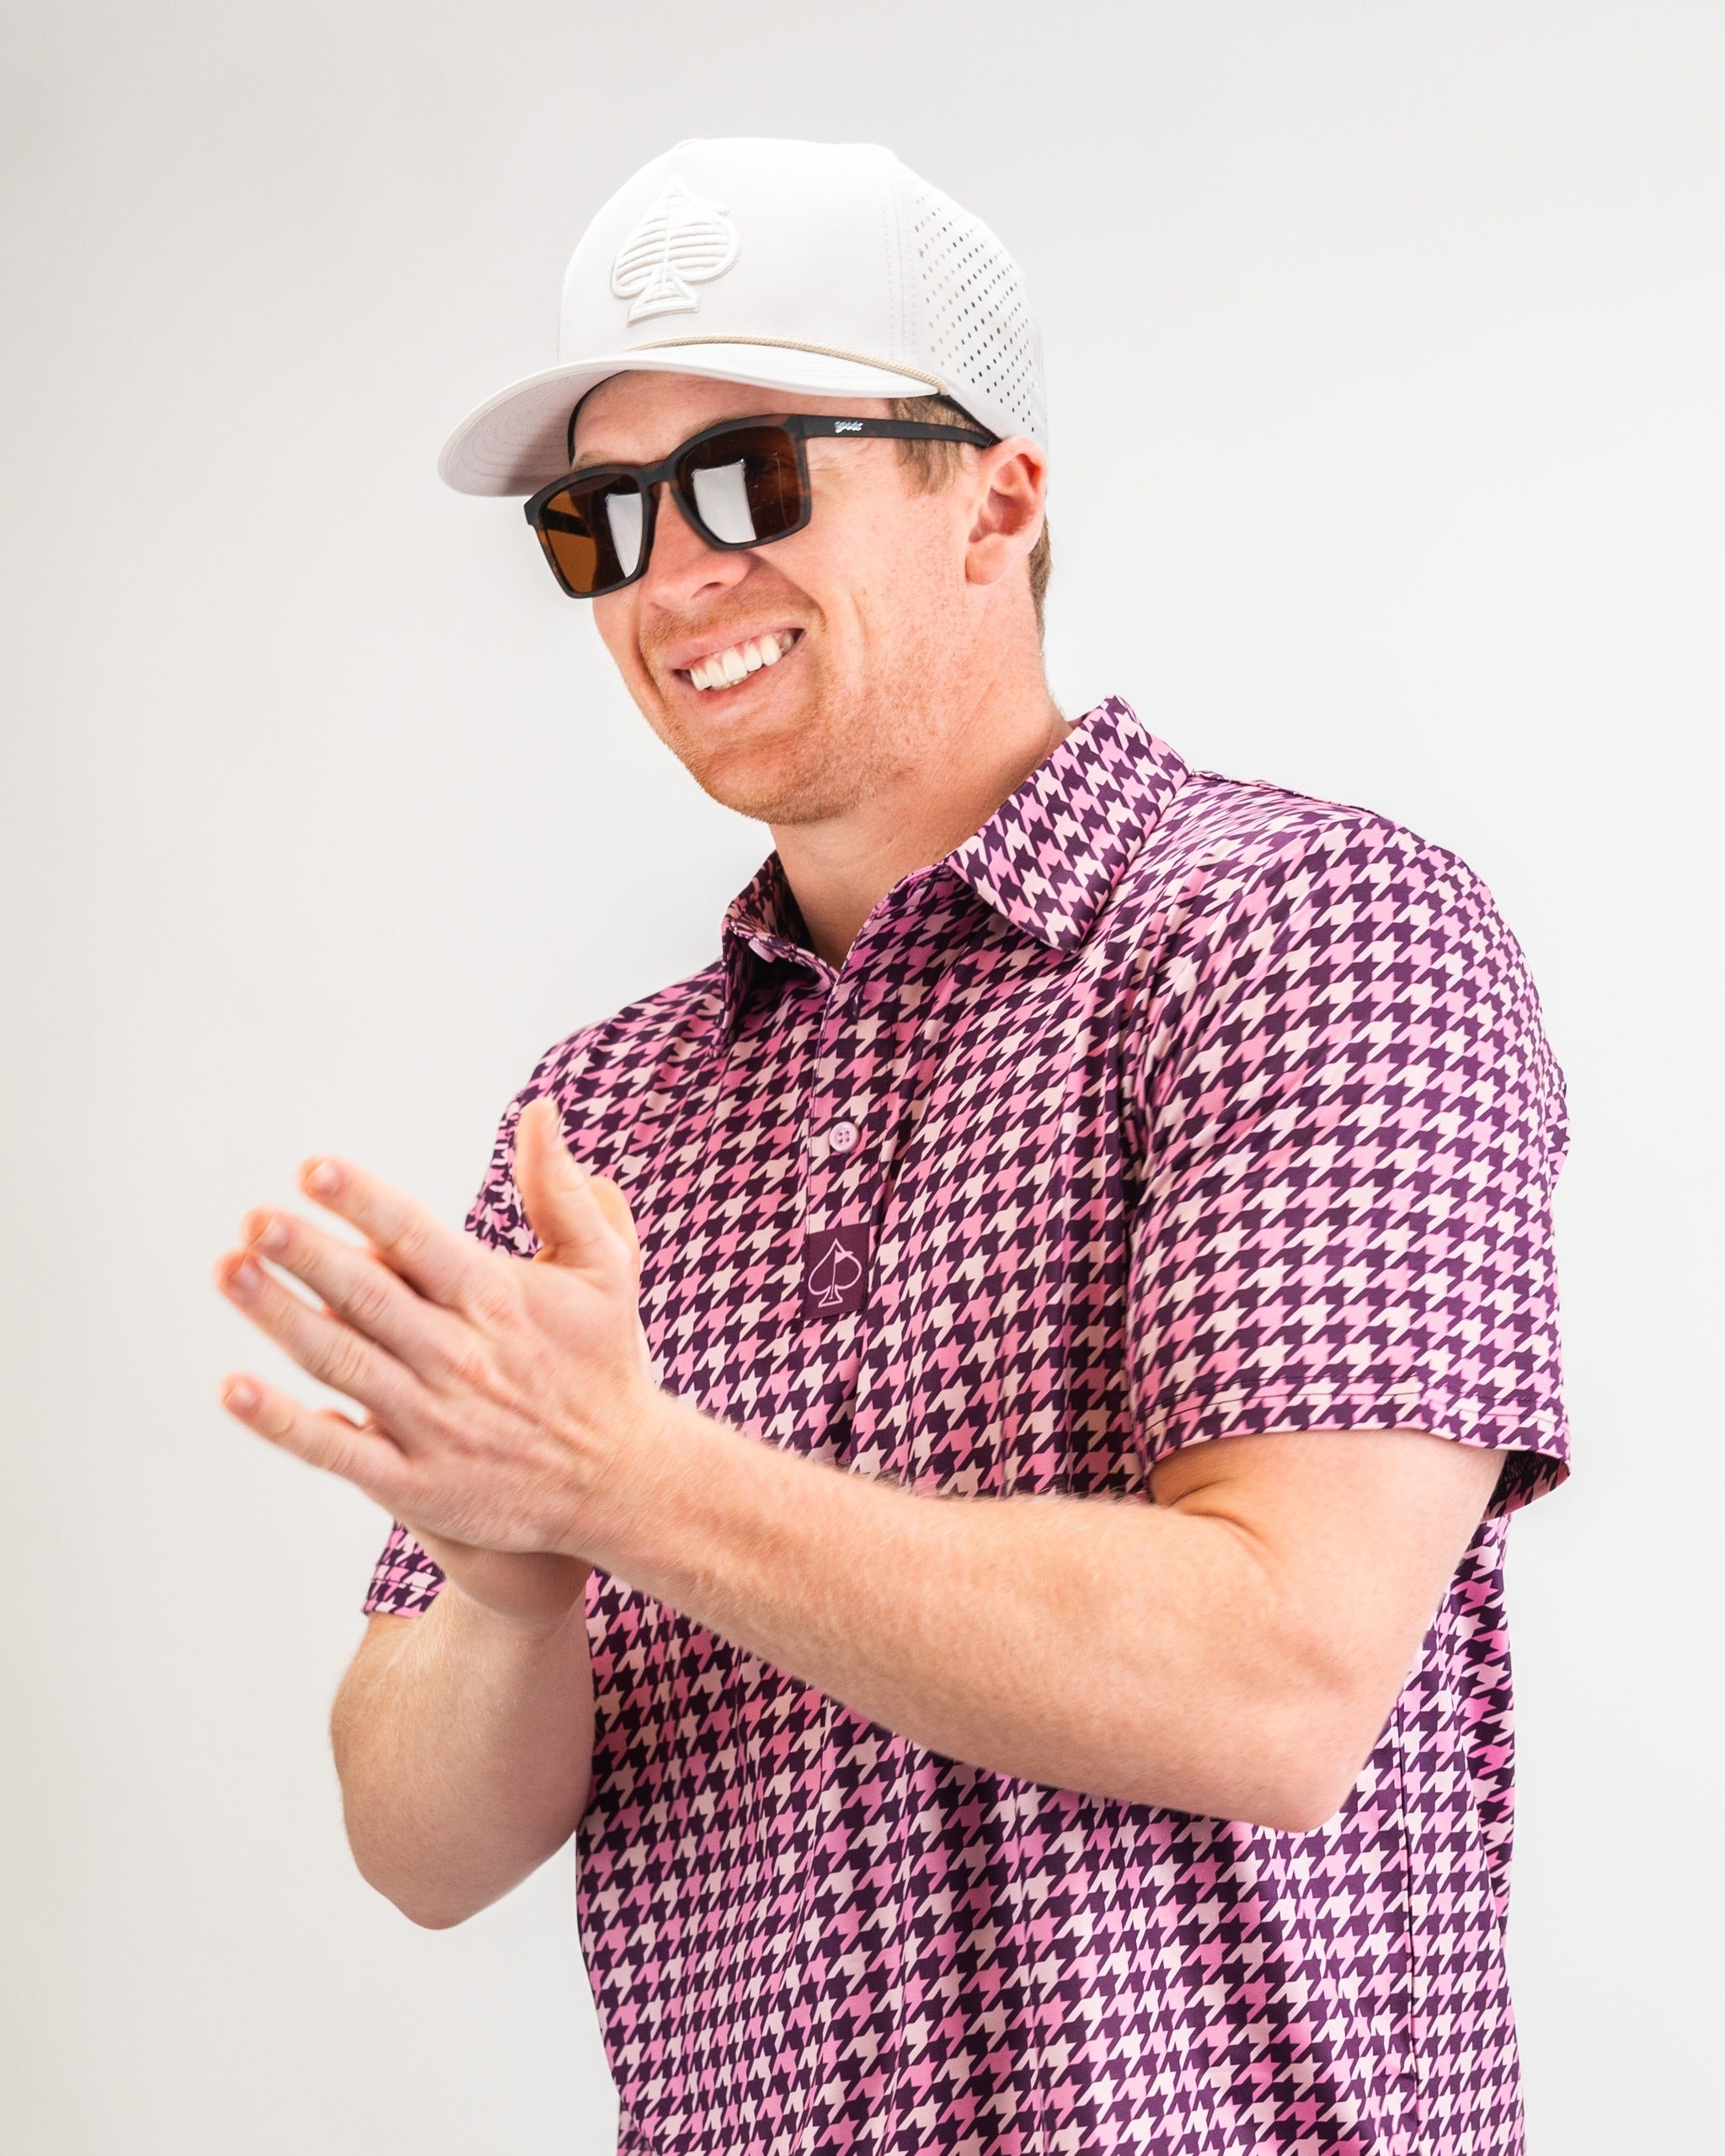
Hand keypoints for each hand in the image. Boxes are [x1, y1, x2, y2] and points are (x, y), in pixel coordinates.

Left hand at [213, 1099, 660, 1617]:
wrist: (622, 1484)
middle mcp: (462, 1357)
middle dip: (308, 1256)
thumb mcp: (604, 1269)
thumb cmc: (604, 1362)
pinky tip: (234, 1389)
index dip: (363, 1202)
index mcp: (498, 1299)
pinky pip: (335, 1451)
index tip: (312, 1169)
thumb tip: (539, 1110)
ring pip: (341, 1363)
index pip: (418, 1239)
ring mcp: (434, 1424)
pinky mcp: (416, 1484)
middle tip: (254, 1220)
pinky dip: (282, 1423)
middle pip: (370, 1297)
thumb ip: (561, 1191)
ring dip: (281, 1318)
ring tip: (231, 1271)